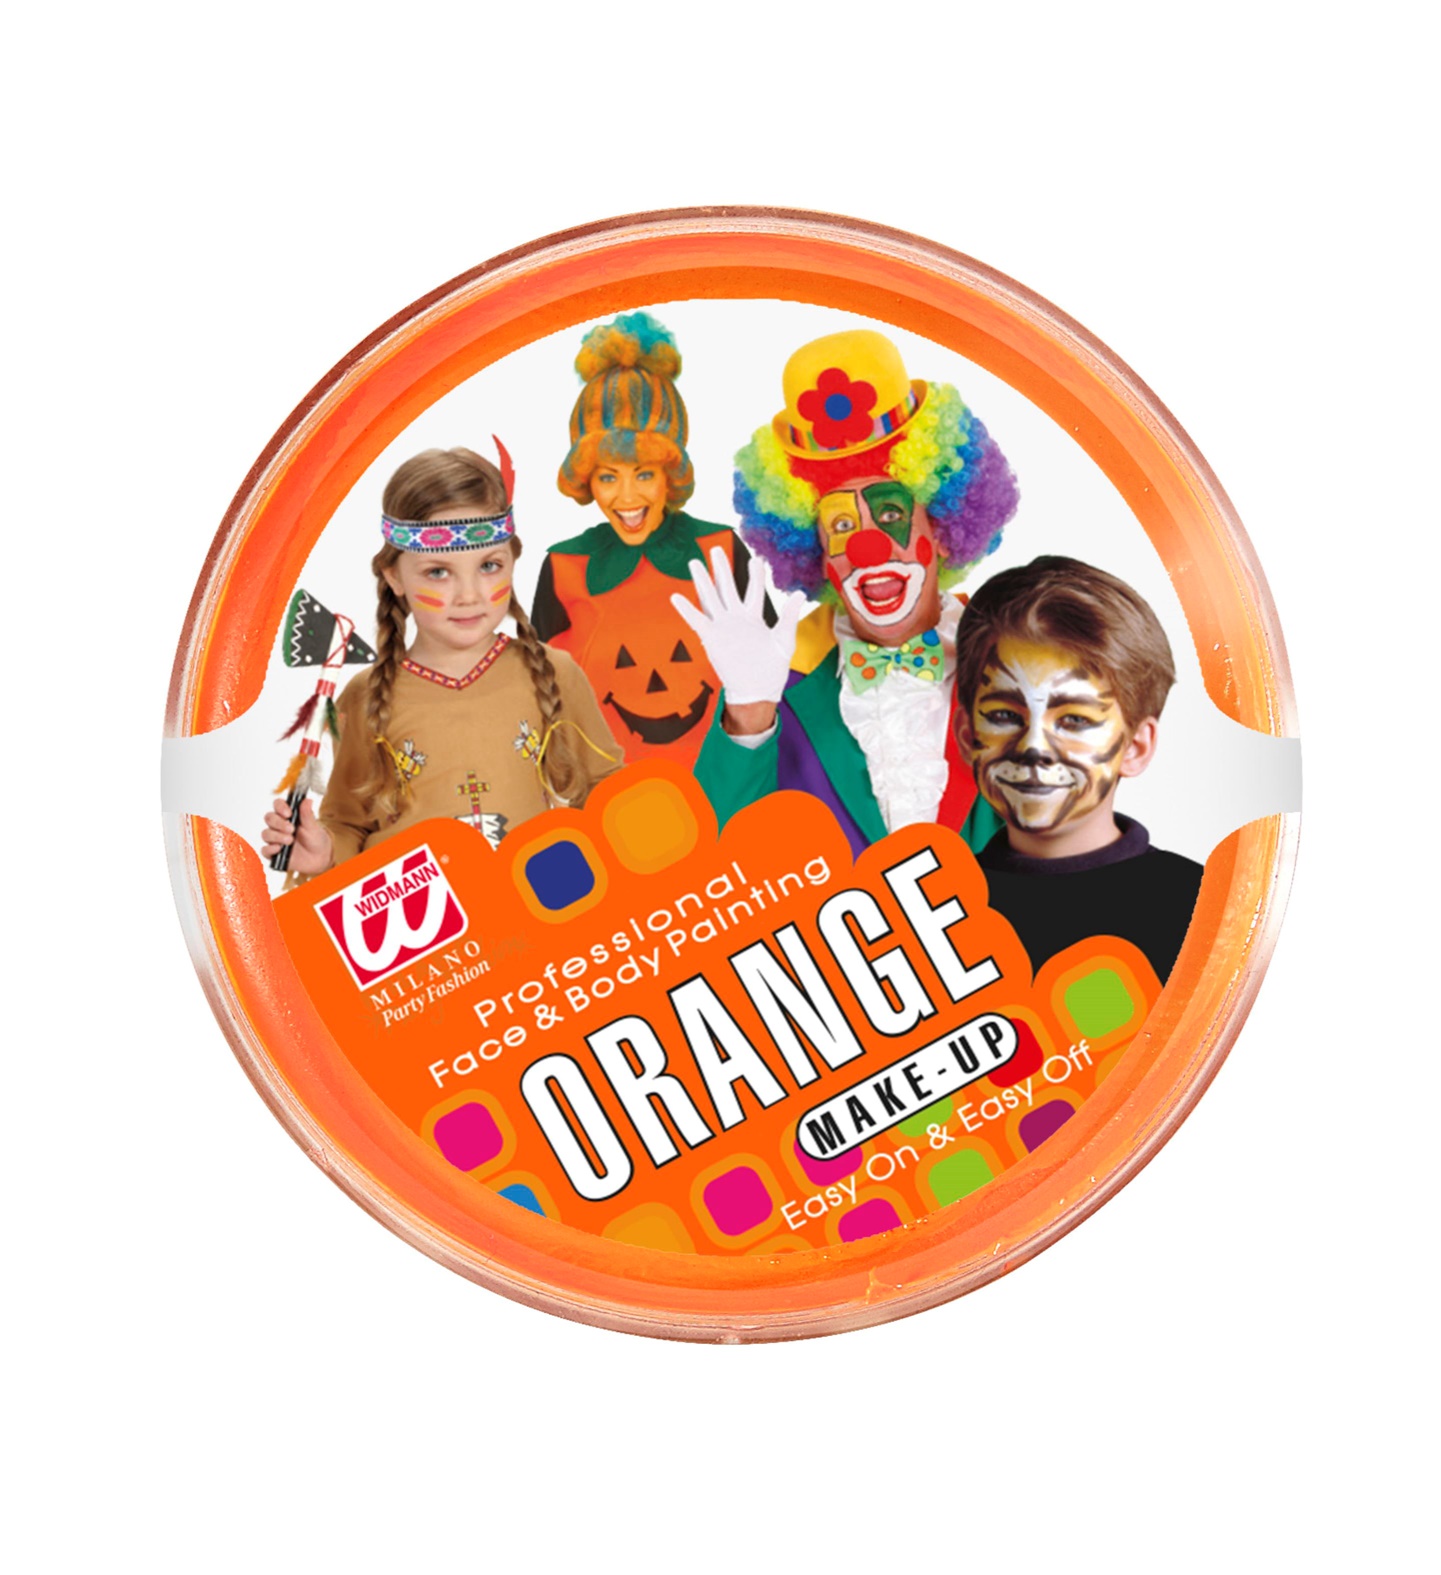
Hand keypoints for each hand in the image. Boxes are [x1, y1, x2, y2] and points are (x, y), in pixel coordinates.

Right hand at [261, 796, 333, 875]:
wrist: (319, 856)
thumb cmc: (315, 838)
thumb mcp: (313, 826)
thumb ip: (307, 814)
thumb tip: (307, 800)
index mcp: (288, 815)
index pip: (277, 805)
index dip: (280, 807)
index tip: (288, 813)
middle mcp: (278, 825)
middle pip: (269, 818)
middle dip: (279, 823)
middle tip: (291, 829)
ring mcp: (274, 838)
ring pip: (266, 833)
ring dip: (277, 836)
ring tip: (290, 840)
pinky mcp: (273, 852)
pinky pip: (264, 850)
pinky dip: (270, 849)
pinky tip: (279, 848)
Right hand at [670, 547, 804, 719]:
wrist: (756, 691)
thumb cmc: (772, 669)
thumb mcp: (785, 640)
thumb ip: (789, 616)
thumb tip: (798, 592)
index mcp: (755, 617)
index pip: (754, 590)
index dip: (755, 574)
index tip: (756, 558)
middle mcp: (737, 618)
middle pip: (727, 587)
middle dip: (722, 568)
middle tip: (715, 549)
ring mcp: (723, 627)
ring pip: (711, 598)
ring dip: (703, 581)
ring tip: (694, 563)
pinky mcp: (712, 638)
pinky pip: (697, 621)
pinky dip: (686, 609)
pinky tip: (676, 596)